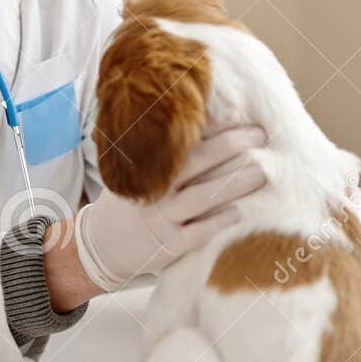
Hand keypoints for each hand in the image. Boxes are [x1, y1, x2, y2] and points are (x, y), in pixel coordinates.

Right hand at [73, 125, 266, 290]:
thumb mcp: (132, 171)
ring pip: (201, 197)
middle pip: (195, 163)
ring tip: (260, 174)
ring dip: (232, 184)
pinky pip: (197, 233)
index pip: (180, 140)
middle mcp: (155, 189)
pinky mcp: (168, 245)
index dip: (209, 127)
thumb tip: (203, 121)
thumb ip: (159, 152)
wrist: (100, 246)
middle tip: (259, 135)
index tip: (236, 115)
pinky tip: (238, 214)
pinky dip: (217, 223)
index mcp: (147, 166)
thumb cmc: (128, 202)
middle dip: (229, 146)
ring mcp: (161, 218)